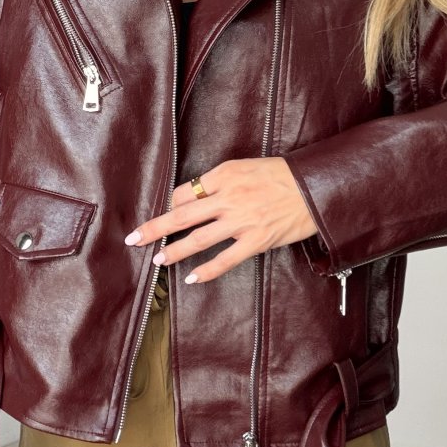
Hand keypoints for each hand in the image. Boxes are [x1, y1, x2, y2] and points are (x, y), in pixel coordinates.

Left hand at [124, 157, 318, 284]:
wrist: (314, 187)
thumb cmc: (280, 175)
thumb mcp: (245, 167)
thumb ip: (219, 181)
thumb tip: (193, 197)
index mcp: (224, 175)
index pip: (185, 192)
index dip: (169, 205)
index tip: (161, 214)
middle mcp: (228, 198)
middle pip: (181, 215)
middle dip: (154, 227)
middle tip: (133, 238)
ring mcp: (241, 221)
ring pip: (199, 239)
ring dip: (175, 250)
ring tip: (158, 259)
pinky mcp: (256, 240)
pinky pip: (226, 259)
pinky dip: (207, 271)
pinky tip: (192, 279)